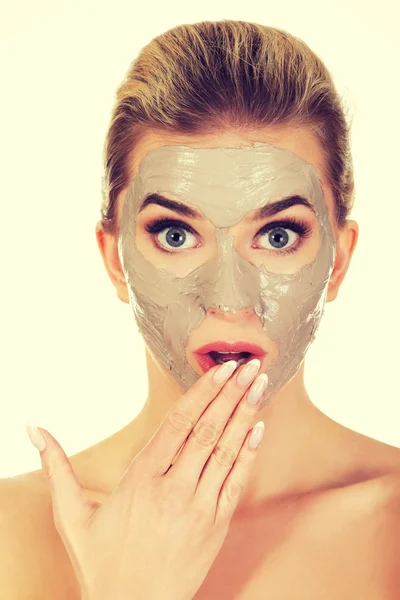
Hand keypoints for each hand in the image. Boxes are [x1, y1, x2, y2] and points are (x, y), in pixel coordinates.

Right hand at [27, 358, 267, 599]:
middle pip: (208, 430)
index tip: (221, 368)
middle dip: (232, 393)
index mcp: (141, 479)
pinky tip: (259, 427)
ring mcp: (199, 507)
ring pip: (227, 450)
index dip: (203, 391)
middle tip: (251, 364)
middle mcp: (174, 488)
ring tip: (260, 384)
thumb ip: (58, 468)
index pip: (178, 422)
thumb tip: (34, 429)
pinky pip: (236, 482)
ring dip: (245, 414)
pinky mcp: (216, 526)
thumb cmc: (102, 564)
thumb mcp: (72, 516)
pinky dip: (249, 453)